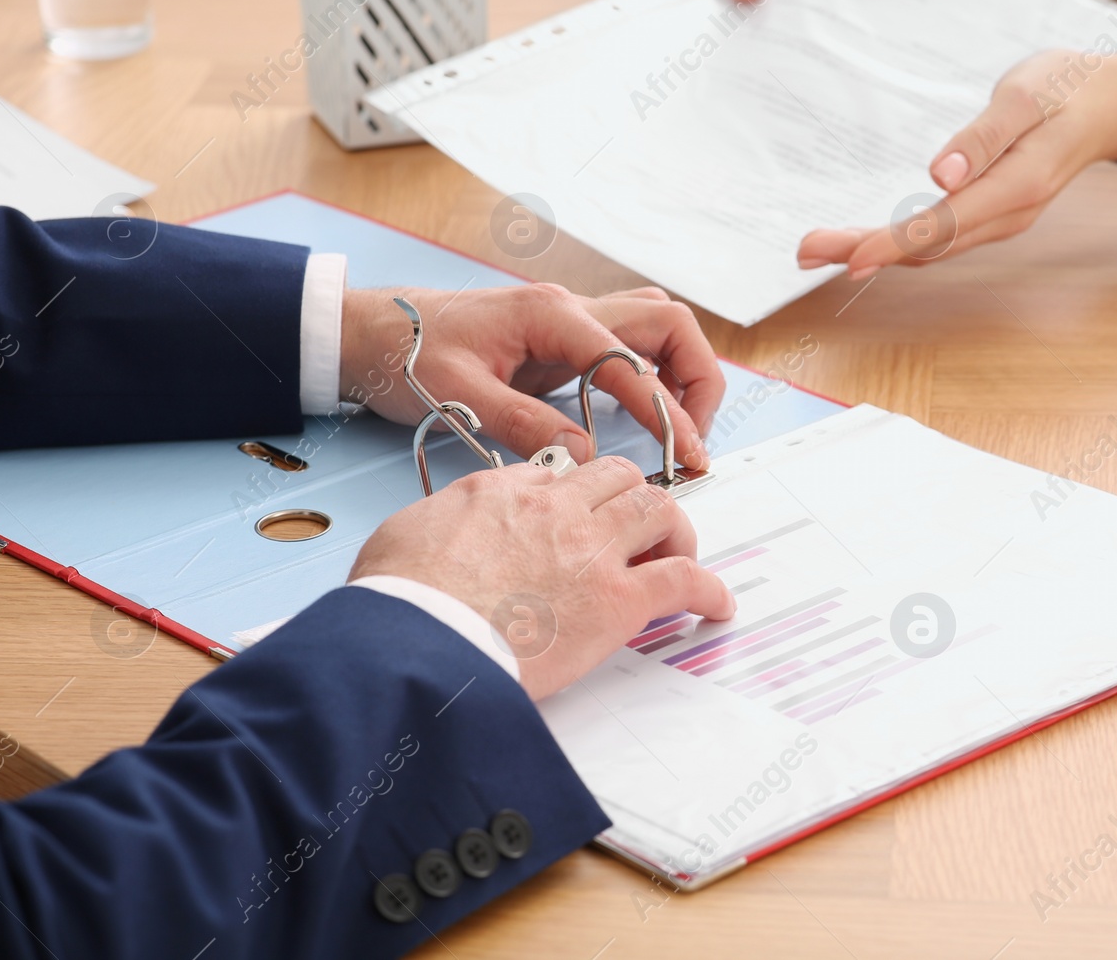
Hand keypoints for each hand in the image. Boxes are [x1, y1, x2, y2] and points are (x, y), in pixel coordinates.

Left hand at [340, 284, 723, 470]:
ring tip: (681, 427)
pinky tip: (647, 413)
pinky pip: (629, 344)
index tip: (688, 455)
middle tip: (695, 438)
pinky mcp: (561, 337)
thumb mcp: (459, 395)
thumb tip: (581, 456)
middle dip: (697, 378)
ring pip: (655, 327)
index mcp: (550, 315)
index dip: (668, 412)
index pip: (633, 362)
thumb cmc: (406, 353)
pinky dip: (654, 373)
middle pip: (668, 325)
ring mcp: (568, 319)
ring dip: (681, 370)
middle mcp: (569, 307)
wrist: (369, 332)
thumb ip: (524, 425)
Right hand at [349, 459, 734, 699]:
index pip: (560, 475)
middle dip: (633, 502)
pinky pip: (682, 580)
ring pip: (659, 513)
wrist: (416, 642)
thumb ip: (449, 515)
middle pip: (620, 480)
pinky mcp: (617, 601)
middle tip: (636, 534)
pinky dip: (708, 590)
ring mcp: (592, 550)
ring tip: (676, 559)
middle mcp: (557, 508)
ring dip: (673, 533)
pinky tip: (716, 605)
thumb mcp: (409, 530)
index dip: (575, 497)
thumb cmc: (399, 599)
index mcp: (504, 489)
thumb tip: (463, 522)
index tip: (578, 519)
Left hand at [798, 49, 1116, 278]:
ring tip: (818, 249)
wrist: (1107, 103)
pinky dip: (896, 243)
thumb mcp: (1026, 96)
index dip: (892, 243)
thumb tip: (941, 175)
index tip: (849, 255)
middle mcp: (1005, 217)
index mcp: (1015, 187)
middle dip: (863, 251)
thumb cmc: (1065, 88)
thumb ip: (984, 137)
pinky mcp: (988, 215)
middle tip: (806, 251)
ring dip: (873, 250)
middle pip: (926, 246)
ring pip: (929, 248)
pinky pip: (938, 239)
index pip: (943, 225)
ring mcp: (997, 221)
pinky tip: (863, 241)